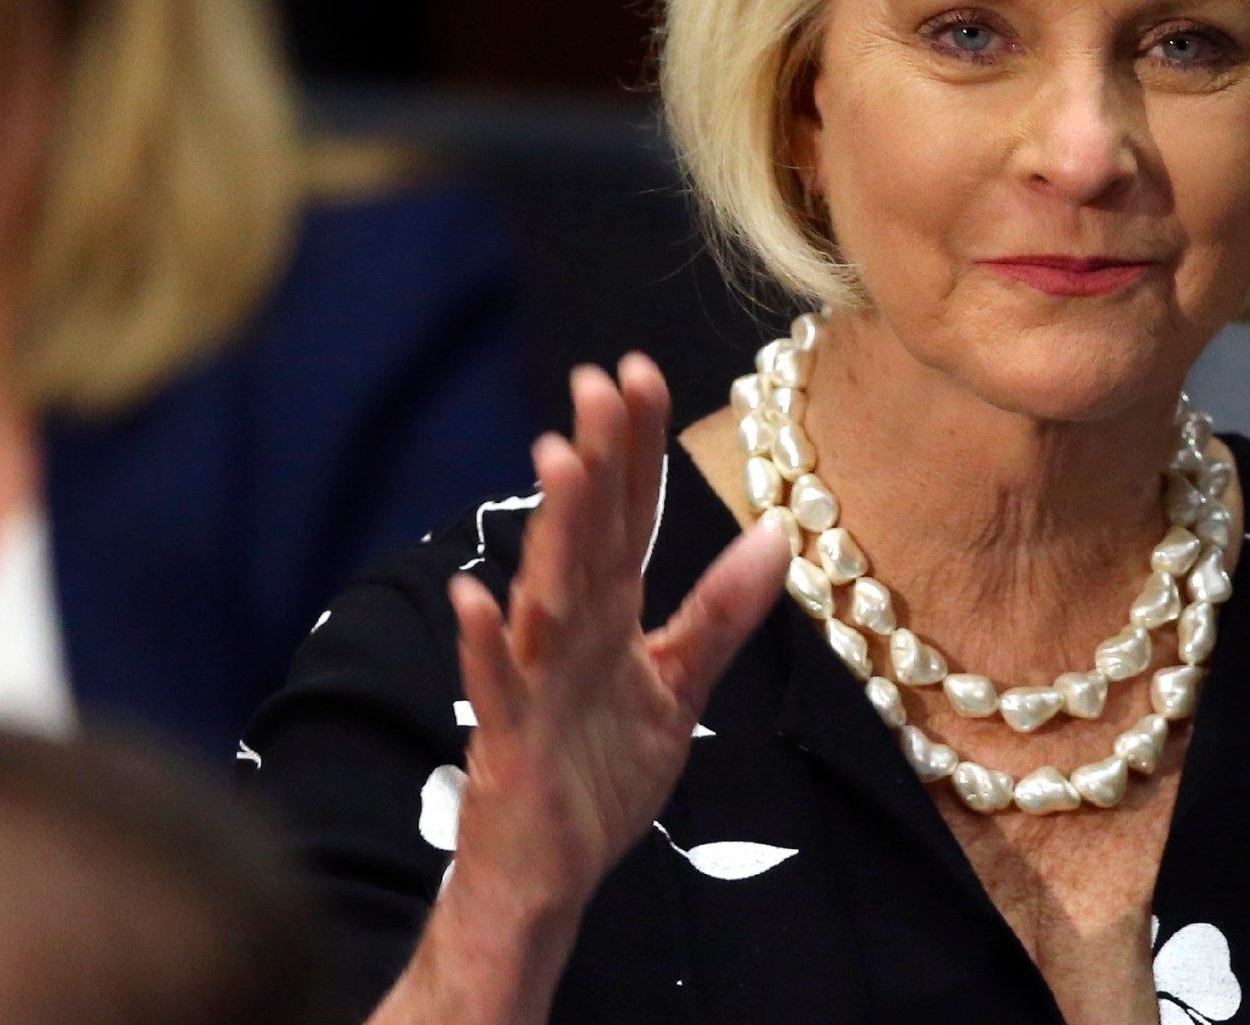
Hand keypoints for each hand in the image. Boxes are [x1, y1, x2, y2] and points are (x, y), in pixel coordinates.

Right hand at [445, 355, 788, 915]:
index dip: (636, 448)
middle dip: (597, 459)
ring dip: (550, 528)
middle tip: (600, 378)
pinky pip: (496, 688)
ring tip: (557, 456)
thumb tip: (774, 534)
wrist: (546, 877)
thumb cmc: (599, 776)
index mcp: (609, 617)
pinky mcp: (509, 742)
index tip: (642, 370)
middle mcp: (567, 634)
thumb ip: (719, 615)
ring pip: (544, 594)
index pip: (628, 516)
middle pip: (586, 534)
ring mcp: (533, 683)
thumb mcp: (677, 687)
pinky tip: (475, 597)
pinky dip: (483, 645)